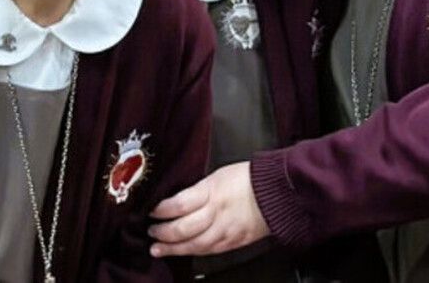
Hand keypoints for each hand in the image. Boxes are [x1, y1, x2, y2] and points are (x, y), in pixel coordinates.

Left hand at [147, 162, 268, 256]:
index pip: (178, 205)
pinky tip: (183, 252)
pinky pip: (209, 251)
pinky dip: (193, 252)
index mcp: (211, 193)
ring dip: (173, 249)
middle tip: (151, 231)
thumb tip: (175, 199)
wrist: (278, 193)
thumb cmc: (249, 179)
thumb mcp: (216, 175)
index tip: (151, 211)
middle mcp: (216, 214)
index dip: (160, 211)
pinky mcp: (233, 242)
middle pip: (183, 229)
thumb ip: (196, 189)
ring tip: (158, 249)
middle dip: (163, 233)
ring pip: (194, 245)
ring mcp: (225, 231)